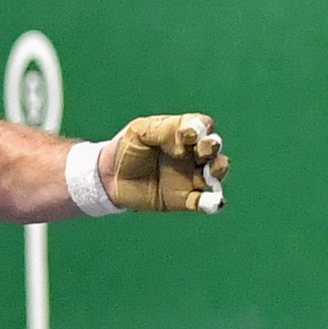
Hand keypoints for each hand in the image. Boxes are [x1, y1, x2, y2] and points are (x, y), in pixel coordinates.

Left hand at [107, 113, 228, 212]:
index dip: (200, 128)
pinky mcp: (186, 199)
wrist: (109, 177)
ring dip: (218, 170)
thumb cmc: (127, 148)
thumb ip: (163, 130)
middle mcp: (192, 153)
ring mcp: (191, 176)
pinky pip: (204, 202)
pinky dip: (212, 203)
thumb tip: (186, 138)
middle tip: (203, 150)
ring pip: (216, 172)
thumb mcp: (140, 131)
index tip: (185, 135)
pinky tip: (213, 202)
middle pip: (214, 147)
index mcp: (182, 132)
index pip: (202, 125)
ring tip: (210, 173)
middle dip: (213, 147)